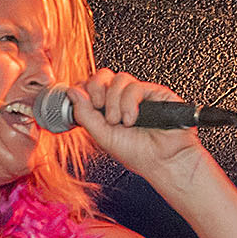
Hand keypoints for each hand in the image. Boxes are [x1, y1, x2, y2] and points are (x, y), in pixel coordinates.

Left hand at [65, 69, 204, 181]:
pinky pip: (134, 86)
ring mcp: (138, 95)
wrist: (164, 161)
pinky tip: (132, 119)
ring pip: (118, 78)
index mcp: (106, 109)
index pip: (90, 86)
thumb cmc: (138, 154)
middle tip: (99, 106)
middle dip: (96, 89)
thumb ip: (84, 114)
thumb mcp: (101, 136)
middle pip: (103, 75)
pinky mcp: (154, 92)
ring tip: (120, 121)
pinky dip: (129, 104)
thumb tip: (72, 91)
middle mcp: (122, 99)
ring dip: (114, 102)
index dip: (84, 90)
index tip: (83, 104)